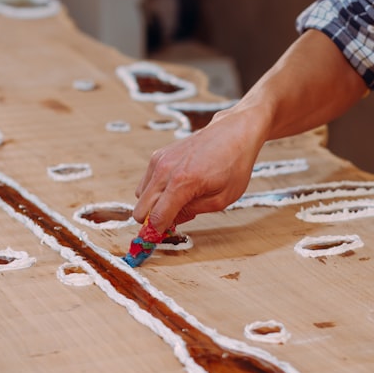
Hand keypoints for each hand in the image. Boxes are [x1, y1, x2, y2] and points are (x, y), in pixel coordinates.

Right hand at [133, 108, 267, 232]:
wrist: (233, 132)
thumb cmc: (233, 164)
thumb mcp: (221, 199)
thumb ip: (192, 212)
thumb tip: (171, 221)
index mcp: (182, 183)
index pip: (156, 217)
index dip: (156, 233)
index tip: (159, 239)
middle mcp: (165, 170)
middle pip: (140, 209)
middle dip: (152, 220)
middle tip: (171, 222)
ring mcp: (159, 161)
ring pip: (140, 196)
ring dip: (153, 205)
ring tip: (177, 202)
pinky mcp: (158, 155)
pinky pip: (146, 182)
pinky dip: (155, 191)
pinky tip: (175, 188)